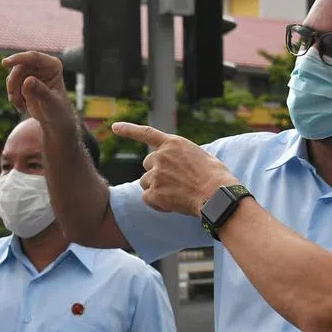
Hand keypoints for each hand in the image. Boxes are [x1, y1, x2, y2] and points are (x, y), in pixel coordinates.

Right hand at [1, 52, 73, 127]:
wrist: (54, 120)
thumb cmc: (57, 110)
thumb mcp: (50, 102)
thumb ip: (40, 91)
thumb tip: (27, 80)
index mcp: (52, 65)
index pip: (34, 57)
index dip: (18, 58)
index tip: (4, 63)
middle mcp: (41, 65)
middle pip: (20, 67)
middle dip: (14, 83)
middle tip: (13, 100)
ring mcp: (31, 72)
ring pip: (13, 76)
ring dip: (13, 92)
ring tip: (21, 107)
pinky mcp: (23, 80)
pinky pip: (11, 84)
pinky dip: (13, 96)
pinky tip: (21, 108)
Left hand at [111, 122, 237, 215]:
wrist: (217, 195)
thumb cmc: (216, 177)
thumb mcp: (201, 155)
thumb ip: (182, 155)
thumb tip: (178, 164)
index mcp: (173, 143)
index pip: (146, 133)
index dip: (128, 130)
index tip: (114, 127)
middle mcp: (161, 156)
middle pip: (147, 164)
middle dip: (156, 173)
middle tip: (174, 182)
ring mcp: (156, 174)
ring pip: (145, 182)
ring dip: (156, 188)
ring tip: (176, 194)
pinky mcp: (154, 193)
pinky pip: (147, 198)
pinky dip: (157, 203)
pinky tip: (172, 204)